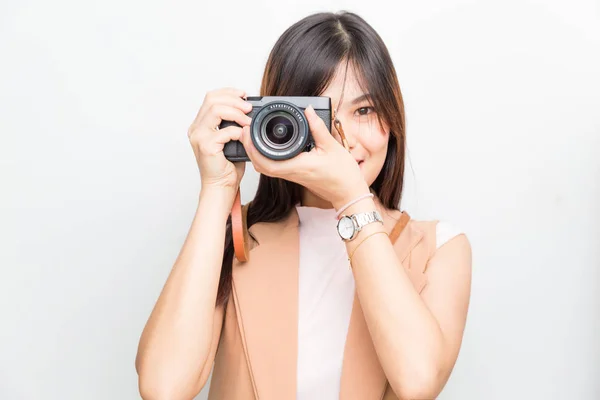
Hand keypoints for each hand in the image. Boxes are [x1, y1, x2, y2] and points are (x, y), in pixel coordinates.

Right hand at [187, 88, 252, 194]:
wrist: (221, 186)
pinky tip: (244, 136)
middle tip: (248, 107)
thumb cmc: (226, 166)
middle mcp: (196, 129)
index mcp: (200, 124)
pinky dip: (238, 131)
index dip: (228, 92)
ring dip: (236, 112)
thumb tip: (247, 109)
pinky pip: (224, 131)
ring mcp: (199, 137)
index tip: (243, 95)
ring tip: (248, 120)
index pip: (210, 97)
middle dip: (234, 100)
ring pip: (216, 110)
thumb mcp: (230, 139)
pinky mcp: (206, 146)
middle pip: (212, 99)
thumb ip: (233, 123)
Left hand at [239, 105, 368, 208]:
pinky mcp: (296, 176)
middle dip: (250, 149)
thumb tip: (308, 111)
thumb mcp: (332, 147)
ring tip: (253, 137)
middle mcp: (292, 173)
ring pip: (266, 168)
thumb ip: (318, 128)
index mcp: (298, 166)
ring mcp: (293, 176)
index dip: (253, 149)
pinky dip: (267, 158)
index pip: (267, 162)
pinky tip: (268, 147)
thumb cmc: (343, 175)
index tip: (247, 133)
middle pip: (261, 166)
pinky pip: (275, 168)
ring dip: (256, 154)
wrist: (348, 193)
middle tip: (245, 132)